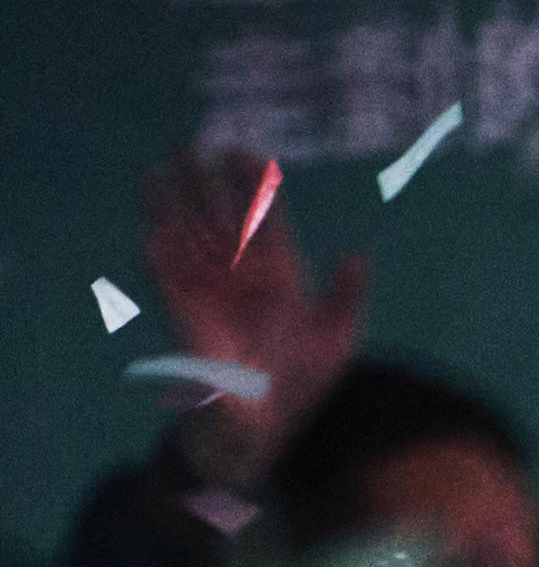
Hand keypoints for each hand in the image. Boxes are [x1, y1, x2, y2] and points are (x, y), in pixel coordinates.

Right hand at [139, 148, 366, 487]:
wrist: (272, 424)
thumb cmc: (305, 382)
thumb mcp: (338, 335)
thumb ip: (348, 293)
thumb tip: (358, 253)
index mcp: (280, 276)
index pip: (265, 221)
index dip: (256, 188)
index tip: (249, 152)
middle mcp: (242, 277)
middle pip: (221, 218)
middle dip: (206, 182)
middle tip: (195, 142)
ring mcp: (213, 293)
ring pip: (191, 238)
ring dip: (174, 204)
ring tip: (162, 167)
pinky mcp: (188, 316)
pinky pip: (170, 280)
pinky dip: (161, 254)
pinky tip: (152, 227)